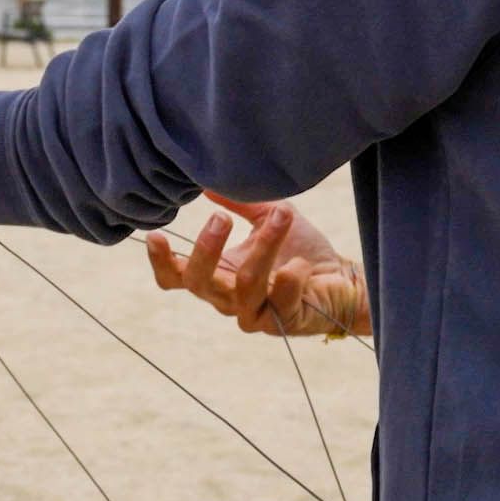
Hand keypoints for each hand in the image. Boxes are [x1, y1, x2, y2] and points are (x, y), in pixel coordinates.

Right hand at [145, 192, 370, 338]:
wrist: (342, 278)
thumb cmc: (301, 249)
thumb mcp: (268, 217)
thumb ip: (240, 202)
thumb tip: (208, 178)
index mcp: (218, 276)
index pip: (177, 278)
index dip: (161, 262)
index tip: (156, 234)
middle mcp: (229, 299)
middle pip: (199, 284)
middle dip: (206, 249)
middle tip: (219, 217)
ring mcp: (255, 314)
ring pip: (244, 287)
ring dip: (262, 248)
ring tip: (279, 217)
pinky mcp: (284, 321)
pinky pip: (281, 300)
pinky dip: (291, 277)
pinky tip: (300, 263)